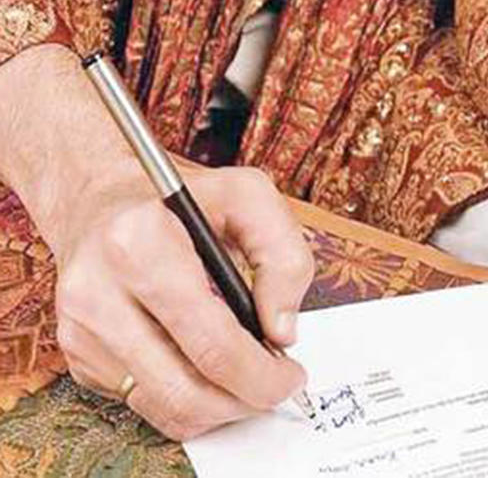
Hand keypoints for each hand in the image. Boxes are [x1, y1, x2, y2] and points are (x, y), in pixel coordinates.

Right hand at [53, 162, 313, 439]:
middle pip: (185, 390)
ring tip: (247, 381)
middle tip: (275, 387)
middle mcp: (98, 290)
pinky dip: (187, 399)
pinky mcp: (77, 353)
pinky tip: (206, 368)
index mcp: (140, 244)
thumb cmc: (179, 199)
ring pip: (165, 408)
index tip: (291, 376)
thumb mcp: (249, 197)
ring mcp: (81, 329)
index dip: (262, 375)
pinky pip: (143, 403)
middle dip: (245, 401)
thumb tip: (282, 332)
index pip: (211, 343)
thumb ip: (284, 257)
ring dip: (219, 408)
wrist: (99, 200)